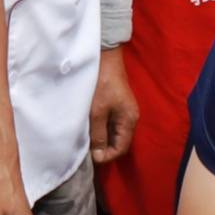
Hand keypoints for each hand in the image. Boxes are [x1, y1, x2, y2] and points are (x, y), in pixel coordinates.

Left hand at [89, 48, 138, 165]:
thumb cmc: (101, 84)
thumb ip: (99, 134)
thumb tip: (99, 155)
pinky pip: (109, 124)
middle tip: (86, 149)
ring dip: (100, 138)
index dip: (106, 156)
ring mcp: (123, 112)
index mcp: (129, 120)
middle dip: (103, 148)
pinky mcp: (116, 105)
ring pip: (112, 133)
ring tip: (85, 140)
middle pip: (118, 142)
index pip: (121, 148)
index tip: (90, 156)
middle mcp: (129, 118)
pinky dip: (100, 129)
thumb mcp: (97, 112)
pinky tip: (88, 128)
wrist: (104, 58)